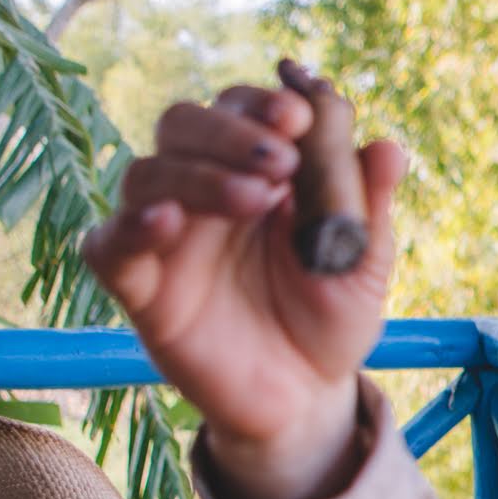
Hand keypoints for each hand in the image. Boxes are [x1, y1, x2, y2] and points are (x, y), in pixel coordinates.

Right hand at [82, 72, 407, 498]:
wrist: (307, 395)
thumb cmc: (331, 316)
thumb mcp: (364, 261)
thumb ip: (370, 205)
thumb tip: (390, 147)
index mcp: (257, 170)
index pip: (242, 108)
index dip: (263, 102)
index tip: (297, 115)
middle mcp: (203, 191)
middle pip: (182, 125)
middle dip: (229, 130)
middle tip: (281, 160)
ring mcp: (168, 238)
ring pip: (146, 174)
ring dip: (198, 174)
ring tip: (254, 198)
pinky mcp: (140, 289)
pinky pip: (107, 246)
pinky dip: (128, 226)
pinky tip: (166, 221)